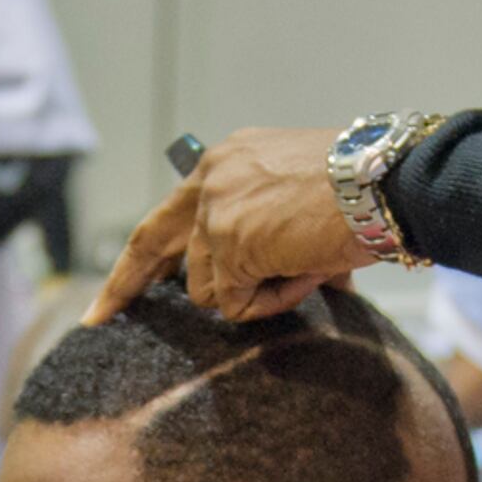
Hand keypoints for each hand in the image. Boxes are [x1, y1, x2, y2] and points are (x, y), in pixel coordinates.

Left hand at [86, 126, 362, 322]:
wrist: (385, 184)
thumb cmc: (362, 193)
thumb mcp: (298, 199)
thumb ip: (262, 233)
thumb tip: (259, 287)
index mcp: (226, 163)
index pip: (168, 215)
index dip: (139, 258)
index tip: (108, 295)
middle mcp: (211, 181)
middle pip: (152, 246)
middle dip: (123, 286)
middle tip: (96, 318)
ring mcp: (216, 213)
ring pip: (207, 291)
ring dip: (253, 294)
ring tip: (303, 268)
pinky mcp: (229, 245)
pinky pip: (236, 304)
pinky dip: (270, 302)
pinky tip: (304, 273)